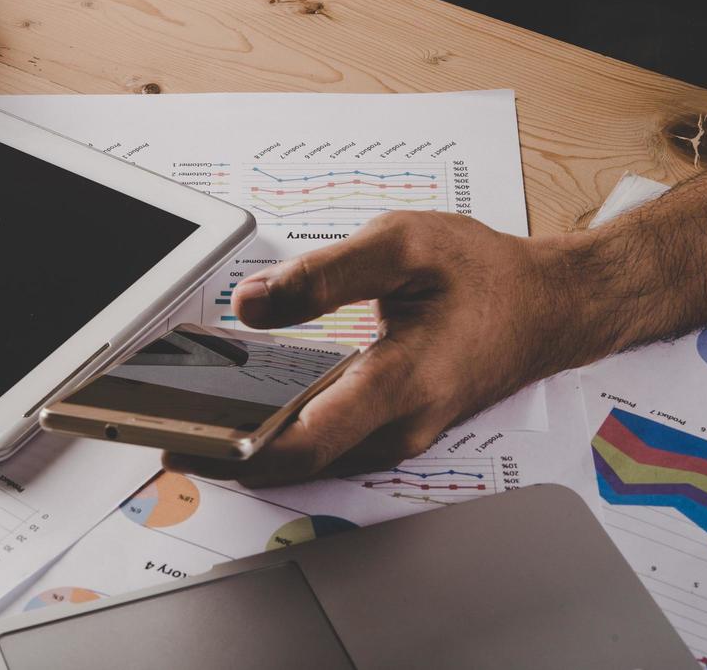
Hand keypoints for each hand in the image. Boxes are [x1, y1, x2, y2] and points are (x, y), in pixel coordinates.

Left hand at [166, 211, 602, 485]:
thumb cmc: (485, 275)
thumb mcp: (402, 245)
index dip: (240, 451)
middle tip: (157, 432)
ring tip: (184, 423)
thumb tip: (252, 305)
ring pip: (312, 458)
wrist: (548, 307)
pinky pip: (328, 445)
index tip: (187, 443)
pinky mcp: (394, 429)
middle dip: (227, 454)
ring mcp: (398, 435)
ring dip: (251, 448)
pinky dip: (282, 437)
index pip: (308, 440)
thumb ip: (323, 275)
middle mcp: (399, 425)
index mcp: (402, 381)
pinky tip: (242, 415)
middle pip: (298, 461)